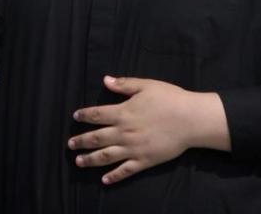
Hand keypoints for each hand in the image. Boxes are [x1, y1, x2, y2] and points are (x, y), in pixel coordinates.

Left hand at [68, 76, 229, 184]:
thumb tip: (105, 80)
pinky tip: (104, 180)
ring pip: (106, 156)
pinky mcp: (144, 161)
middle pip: (96, 138)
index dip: (84, 115)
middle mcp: (124, 132)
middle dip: (81, 141)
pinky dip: (113, 176)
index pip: (97, 114)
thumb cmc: (170, 99)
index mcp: (123, 112)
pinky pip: (125, 171)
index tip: (76, 117)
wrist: (190, 119)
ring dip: (90, 160)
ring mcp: (133, 149)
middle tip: (70, 144)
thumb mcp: (146, 85)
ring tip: (79, 162)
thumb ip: (124, 84)